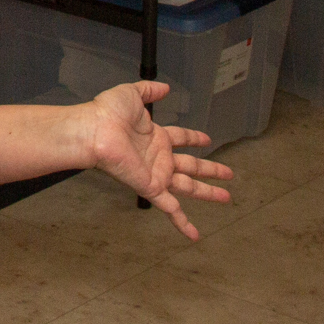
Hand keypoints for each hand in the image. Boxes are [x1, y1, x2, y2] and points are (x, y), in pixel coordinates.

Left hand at [79, 82, 234, 239]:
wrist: (94, 131)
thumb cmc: (107, 113)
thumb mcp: (132, 94)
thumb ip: (148, 90)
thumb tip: (165, 87)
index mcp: (156, 136)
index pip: (181, 138)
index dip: (194, 138)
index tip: (207, 140)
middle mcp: (159, 157)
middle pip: (191, 166)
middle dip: (210, 170)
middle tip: (229, 175)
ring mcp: (156, 174)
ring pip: (188, 187)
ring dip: (208, 193)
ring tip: (226, 198)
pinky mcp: (151, 188)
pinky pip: (170, 208)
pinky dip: (182, 223)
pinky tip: (194, 235)